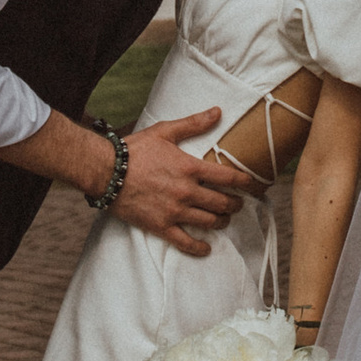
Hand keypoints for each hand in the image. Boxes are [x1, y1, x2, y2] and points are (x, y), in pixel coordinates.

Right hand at [118, 111, 244, 255]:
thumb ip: (193, 124)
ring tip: (224, 219)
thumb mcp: (164, 131)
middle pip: (222, 203)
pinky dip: (199, 248)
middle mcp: (186, 191)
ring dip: (221, 222)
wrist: (105, 171)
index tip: (254, 185)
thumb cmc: (134, 150)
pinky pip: (185, 242)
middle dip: (235, 204)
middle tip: (238, 204)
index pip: (228, 177)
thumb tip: (217, 112)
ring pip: (209, 222)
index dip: (246, 182)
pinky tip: (206, 248)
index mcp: (190, 168)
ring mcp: (174, 211)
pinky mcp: (160, 226)